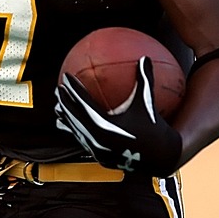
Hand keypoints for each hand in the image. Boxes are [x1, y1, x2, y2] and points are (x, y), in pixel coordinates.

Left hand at [54, 57, 182, 175]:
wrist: (160, 159)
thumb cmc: (154, 127)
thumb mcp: (148, 103)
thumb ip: (145, 80)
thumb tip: (145, 58)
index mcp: (106, 125)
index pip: (84, 103)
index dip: (73, 89)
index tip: (66, 77)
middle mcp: (97, 139)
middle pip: (73, 117)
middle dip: (64, 102)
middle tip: (58, 89)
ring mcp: (96, 149)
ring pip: (75, 131)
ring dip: (65, 118)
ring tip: (58, 107)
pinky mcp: (98, 156)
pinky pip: (82, 141)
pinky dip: (75, 131)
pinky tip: (71, 125)